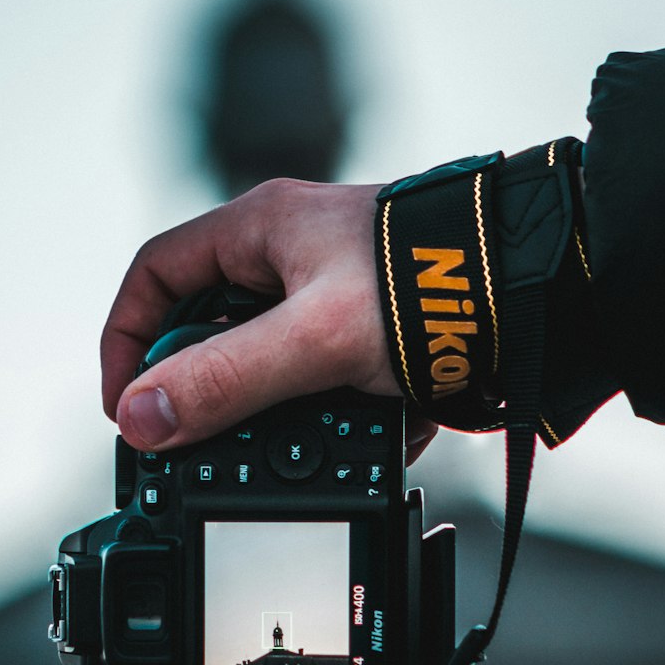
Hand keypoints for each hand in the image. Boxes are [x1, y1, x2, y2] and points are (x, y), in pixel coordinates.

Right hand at [100, 178, 437, 463]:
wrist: (537, 297)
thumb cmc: (430, 287)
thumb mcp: (312, 340)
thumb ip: (226, 380)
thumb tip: (142, 417)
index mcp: (260, 231)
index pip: (155, 275)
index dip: (128, 339)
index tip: (128, 402)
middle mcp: (289, 258)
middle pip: (208, 328)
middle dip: (214, 387)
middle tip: (214, 433)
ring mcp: (330, 297)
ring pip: (270, 365)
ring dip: (283, 411)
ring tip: (317, 433)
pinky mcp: (368, 335)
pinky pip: (324, 384)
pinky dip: (339, 416)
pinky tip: (373, 428)